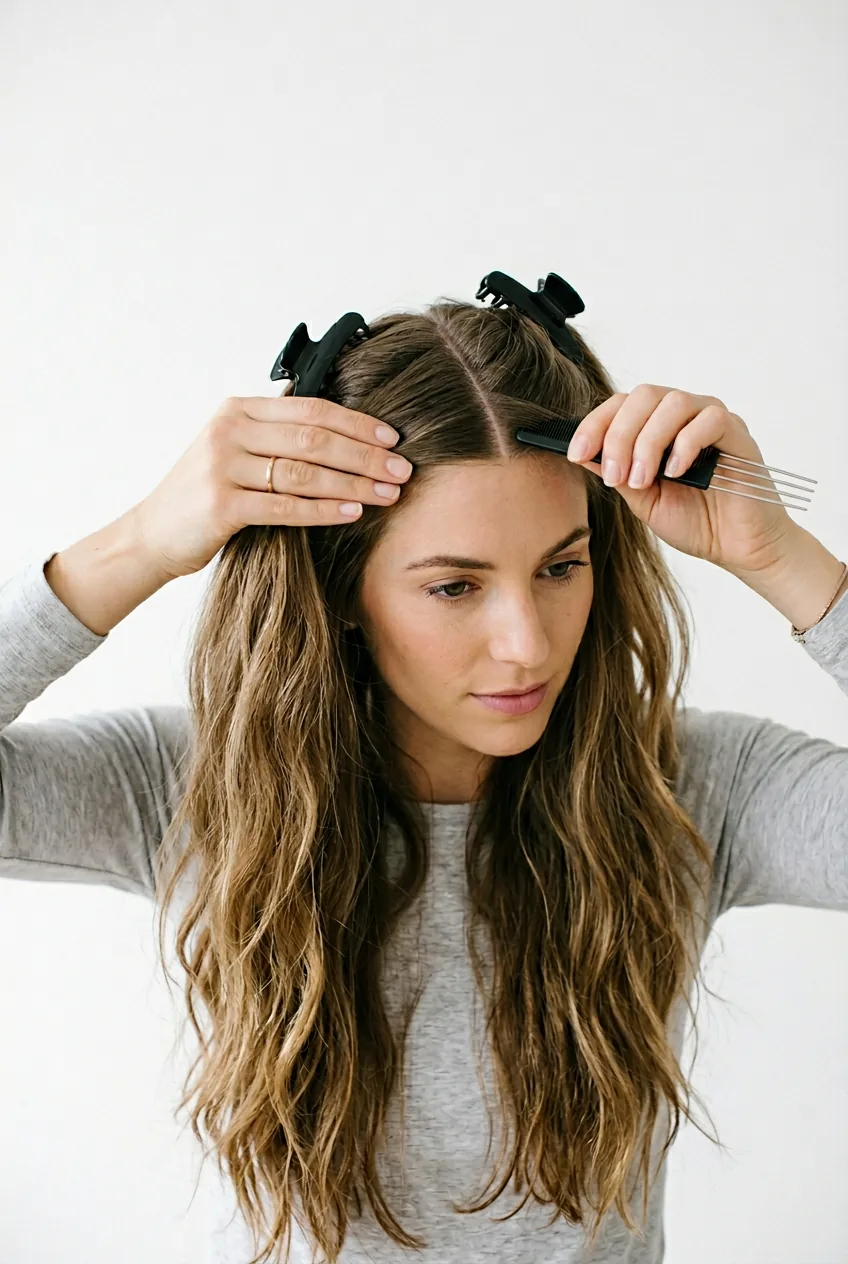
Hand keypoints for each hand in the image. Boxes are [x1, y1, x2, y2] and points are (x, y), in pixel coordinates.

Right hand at [132, 392, 411, 578]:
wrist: (151, 535)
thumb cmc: (202, 494)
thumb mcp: (233, 449)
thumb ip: (273, 431)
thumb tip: (332, 417)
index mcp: (237, 410)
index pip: (311, 408)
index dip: (357, 423)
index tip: (392, 439)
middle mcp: (228, 431)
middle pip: (314, 438)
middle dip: (365, 456)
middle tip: (402, 470)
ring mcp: (222, 466)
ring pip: (305, 472)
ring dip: (354, 483)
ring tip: (388, 494)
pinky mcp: (221, 506)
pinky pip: (286, 507)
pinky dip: (325, 510)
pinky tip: (353, 512)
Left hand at [566, 384, 798, 573]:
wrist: (735, 546)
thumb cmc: (694, 520)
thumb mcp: (641, 499)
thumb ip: (616, 472)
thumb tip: (582, 453)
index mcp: (657, 425)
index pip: (621, 404)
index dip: (595, 424)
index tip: (577, 454)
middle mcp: (684, 414)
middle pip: (643, 396)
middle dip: (619, 435)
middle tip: (614, 475)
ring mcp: (711, 420)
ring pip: (673, 402)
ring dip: (648, 442)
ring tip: (643, 480)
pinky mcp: (737, 434)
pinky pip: (710, 420)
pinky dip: (686, 444)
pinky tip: (675, 473)